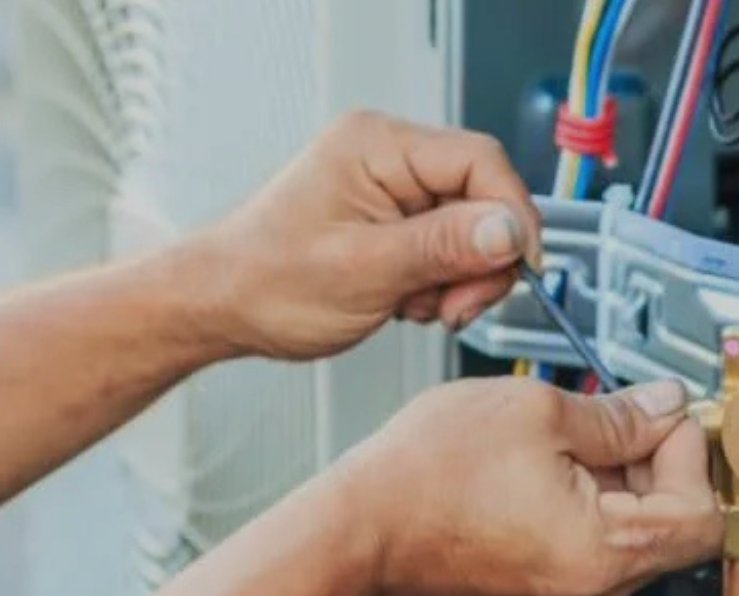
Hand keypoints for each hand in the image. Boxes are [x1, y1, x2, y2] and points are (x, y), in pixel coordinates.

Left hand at [195, 110, 541, 359]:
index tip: (516, 267)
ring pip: (474, 230)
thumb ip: (443, 246)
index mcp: (379, 146)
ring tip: (418, 306)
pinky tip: (408, 301)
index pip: (481, 162)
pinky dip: (443, 284)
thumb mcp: (364, 269)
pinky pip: (451, 248)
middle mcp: (391, 158)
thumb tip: (509, 230)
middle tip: (457, 305)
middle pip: (484, 198)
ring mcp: (395, 190)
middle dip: (482, 260)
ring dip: (461, 279)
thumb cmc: (266, 281)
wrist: (222, 307)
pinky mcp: (397, 222)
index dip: (511, 216)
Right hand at [327, 376, 722, 595]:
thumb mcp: (537, 413)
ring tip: (564, 443)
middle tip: (616, 417)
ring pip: (634, 538)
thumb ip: (622, 414)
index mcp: (605, 555)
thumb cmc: (422, 483)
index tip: (665, 417)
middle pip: (674, 528)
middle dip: (655, 463)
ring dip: (619, 484)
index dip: (691, 453)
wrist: (353, 536)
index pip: (704, 514)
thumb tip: (666, 406)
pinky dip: (587, 508)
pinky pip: (593, 552)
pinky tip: (544, 473)